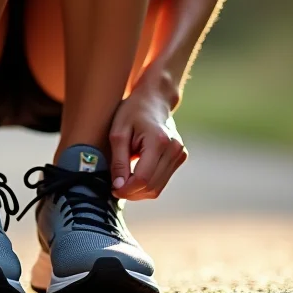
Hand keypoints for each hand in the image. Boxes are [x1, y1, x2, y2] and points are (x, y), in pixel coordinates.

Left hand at [109, 69, 187, 200]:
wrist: (154, 99)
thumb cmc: (132, 112)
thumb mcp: (118, 133)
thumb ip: (118, 161)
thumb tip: (118, 187)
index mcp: (158, 141)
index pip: (143, 178)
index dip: (126, 189)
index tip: (112, 189)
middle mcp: (174, 149)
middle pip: (151, 187)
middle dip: (131, 192)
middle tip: (115, 187)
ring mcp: (179, 154)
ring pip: (157, 188)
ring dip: (139, 191)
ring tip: (123, 181)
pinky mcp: (180, 157)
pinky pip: (162, 181)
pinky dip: (147, 184)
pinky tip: (135, 174)